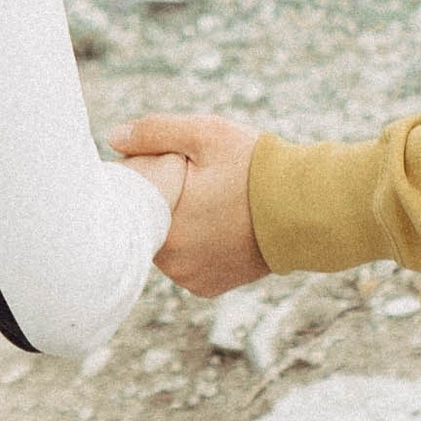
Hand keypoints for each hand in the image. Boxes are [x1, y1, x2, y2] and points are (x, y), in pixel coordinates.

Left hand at [111, 112, 266, 297]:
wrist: (309, 209)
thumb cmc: (257, 168)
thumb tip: (112, 138)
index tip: (153, 165)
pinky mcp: (209, 287)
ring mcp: (191, 278)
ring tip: (203, 201)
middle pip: (145, 225)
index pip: (127, 202)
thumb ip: (154, 133)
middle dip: (157, 202)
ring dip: (174, 225)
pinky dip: (192, 246)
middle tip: (186, 181)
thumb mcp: (206, 135)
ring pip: (164, 245)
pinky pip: (185, 263)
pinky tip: (211, 224)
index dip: (137, 180)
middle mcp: (173, 262)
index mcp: (166, 226)